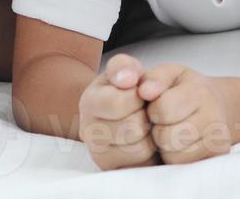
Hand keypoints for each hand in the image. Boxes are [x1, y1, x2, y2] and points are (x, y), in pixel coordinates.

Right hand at [79, 55, 156, 169]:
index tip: (139, 93)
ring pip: (139, 150)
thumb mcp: (126, 70)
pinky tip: (146, 143)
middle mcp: (88, 132)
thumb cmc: (128, 90)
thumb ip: (124, 66)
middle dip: (145, 117)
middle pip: (131, 129)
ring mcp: (100, 156)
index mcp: (90, 102)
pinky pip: (142, 167)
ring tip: (146, 126)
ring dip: (151, 136)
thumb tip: (127, 78)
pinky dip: (151, 155)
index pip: (119, 103)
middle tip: (143, 111)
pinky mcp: (115, 173)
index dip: (138, 97)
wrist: (125, 113)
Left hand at [137, 64, 235, 164]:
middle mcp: (214, 116)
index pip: (162, 110)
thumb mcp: (170, 75)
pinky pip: (181, 165)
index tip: (159, 105)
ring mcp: (218, 140)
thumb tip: (144, 91)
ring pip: (173, 155)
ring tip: (173, 132)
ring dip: (165, 146)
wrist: (216, 105)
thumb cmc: (185, 89)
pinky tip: (181, 144)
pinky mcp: (217, 157)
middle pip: (166, 137)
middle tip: (165, 122)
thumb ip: (153, 78)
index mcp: (200, 91)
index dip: (153, 110)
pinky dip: (175, 156)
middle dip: (158, 130)